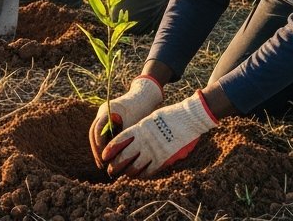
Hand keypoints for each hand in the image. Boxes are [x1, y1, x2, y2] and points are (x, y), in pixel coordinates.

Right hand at [89, 76, 163, 167]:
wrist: (144, 97)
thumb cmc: (141, 111)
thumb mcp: (133, 126)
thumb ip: (124, 140)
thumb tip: (119, 159)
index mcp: (108, 110)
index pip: (97, 130)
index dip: (99, 146)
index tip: (103, 159)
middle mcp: (102, 111)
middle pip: (93, 133)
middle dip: (96, 149)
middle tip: (101, 165)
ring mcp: (103, 114)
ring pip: (96, 133)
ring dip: (98, 148)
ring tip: (103, 163)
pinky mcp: (107, 118)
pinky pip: (101, 132)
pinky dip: (104, 143)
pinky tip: (108, 155)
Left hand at [100, 91, 217, 177]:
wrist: (189, 118)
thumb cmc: (168, 116)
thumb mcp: (149, 119)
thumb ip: (139, 130)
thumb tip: (127, 140)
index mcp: (139, 129)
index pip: (118, 141)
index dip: (110, 150)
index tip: (104, 156)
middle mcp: (144, 140)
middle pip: (123, 157)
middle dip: (114, 166)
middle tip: (110, 170)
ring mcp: (154, 150)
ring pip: (134, 166)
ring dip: (127, 173)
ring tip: (124, 175)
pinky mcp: (164, 158)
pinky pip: (149, 170)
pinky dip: (142, 175)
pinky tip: (139, 176)